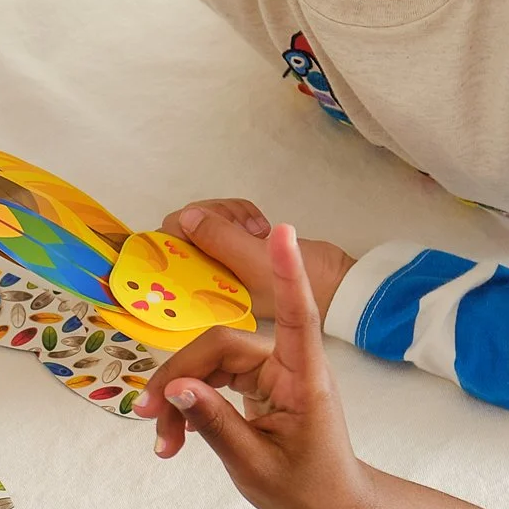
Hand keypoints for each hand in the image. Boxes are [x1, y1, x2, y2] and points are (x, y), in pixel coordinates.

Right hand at [151, 224, 375, 508]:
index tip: (282, 232)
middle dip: (179, 377)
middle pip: (221, 345)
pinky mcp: (258, 383)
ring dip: (179, 397)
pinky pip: (213, 380)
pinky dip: (190, 405)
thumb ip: (214, 423)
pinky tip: (174, 438)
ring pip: (210, 363)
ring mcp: (272, 372)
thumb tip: (175, 387)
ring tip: (163, 442)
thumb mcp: (254, 465)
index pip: (297, 315)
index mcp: (304, 378)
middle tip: (149, 417)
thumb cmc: (307, 490)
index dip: (286, 272)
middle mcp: (288, 365)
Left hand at [166, 199, 354, 321]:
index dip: (178, 232)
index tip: (205, 224)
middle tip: (242, 227)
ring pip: (202, 221)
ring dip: (227, 214)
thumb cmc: (304, 283)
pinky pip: (222, 221)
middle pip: (180, 232)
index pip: (166, 256)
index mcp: (203, 294)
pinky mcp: (236, 249)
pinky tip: (260, 228)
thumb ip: (219, 240)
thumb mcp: (256, 261)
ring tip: (256, 229)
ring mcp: (220, 264)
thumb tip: (186, 217)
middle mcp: (205, 280)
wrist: (342, 283)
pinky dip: (238, 216)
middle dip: (210, 218)